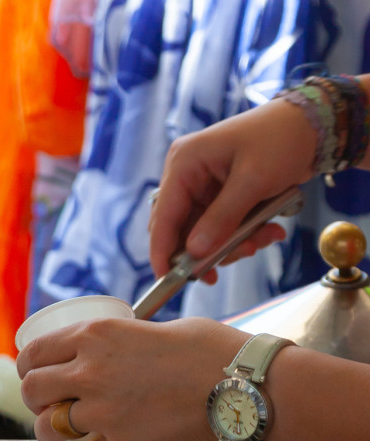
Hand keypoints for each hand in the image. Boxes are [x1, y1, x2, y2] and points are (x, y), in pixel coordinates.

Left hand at [16, 315, 249, 440]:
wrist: (238, 384)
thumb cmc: (207, 349)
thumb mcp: (150, 327)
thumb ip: (118, 341)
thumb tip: (107, 352)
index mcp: (94, 336)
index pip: (34, 353)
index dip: (27, 366)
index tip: (32, 372)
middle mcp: (89, 373)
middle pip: (32, 391)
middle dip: (34, 399)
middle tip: (45, 403)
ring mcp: (102, 412)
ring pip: (51, 427)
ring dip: (53, 430)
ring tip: (62, 431)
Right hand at [148, 97, 316, 281]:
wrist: (312, 124)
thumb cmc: (280, 138)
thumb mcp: (253, 180)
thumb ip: (222, 219)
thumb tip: (195, 253)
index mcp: (185, 163)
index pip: (163, 216)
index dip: (163, 251)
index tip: (168, 280)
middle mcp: (188, 176)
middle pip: (183, 230)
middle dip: (211, 249)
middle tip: (244, 253)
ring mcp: (204, 188)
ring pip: (205, 235)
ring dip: (235, 244)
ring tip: (266, 236)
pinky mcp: (220, 198)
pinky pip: (222, 229)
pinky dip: (244, 236)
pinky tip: (269, 229)